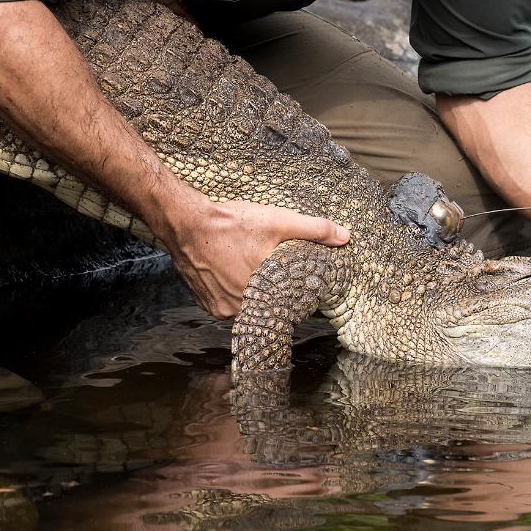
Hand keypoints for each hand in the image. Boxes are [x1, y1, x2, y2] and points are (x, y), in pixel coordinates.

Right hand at [153, 190, 349, 317]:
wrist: (186, 223)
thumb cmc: (231, 223)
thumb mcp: (278, 221)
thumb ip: (314, 229)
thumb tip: (345, 237)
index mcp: (264, 293)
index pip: (290, 303)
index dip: (295, 291)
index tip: (296, 279)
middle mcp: (241, 308)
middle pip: (268, 305)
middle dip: (274, 290)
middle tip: (272, 269)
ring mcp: (222, 309)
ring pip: (249, 305)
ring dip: (254, 292)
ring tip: (252, 268)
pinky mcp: (207, 306)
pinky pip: (228, 305)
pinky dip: (233, 292)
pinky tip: (233, 273)